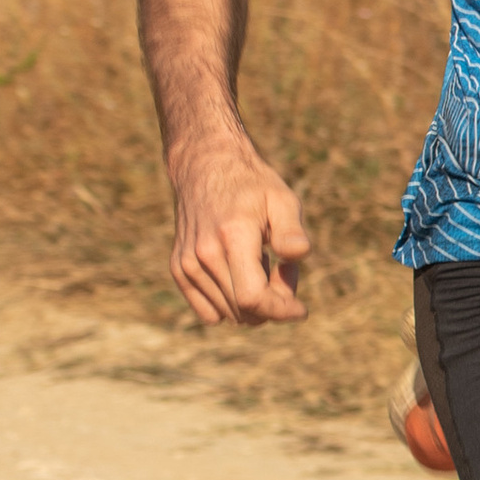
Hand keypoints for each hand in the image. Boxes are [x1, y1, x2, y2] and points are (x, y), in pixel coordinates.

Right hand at [168, 135, 311, 325]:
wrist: (206, 166)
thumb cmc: (252, 185)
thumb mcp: (282, 200)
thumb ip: (291, 230)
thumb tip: (298, 256)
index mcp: (232, 236)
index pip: (253, 298)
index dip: (280, 310)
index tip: (300, 310)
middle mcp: (204, 254)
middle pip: (244, 310)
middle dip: (273, 302)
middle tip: (284, 269)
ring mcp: (187, 263)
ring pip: (228, 313)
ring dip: (253, 302)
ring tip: (261, 264)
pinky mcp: (179, 270)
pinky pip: (209, 312)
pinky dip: (230, 305)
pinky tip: (240, 274)